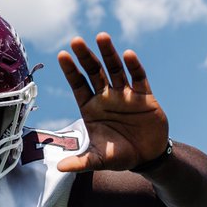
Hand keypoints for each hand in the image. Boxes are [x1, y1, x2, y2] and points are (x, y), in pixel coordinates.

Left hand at [56, 33, 168, 171]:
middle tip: (76, 40)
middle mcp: (106, 96)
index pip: (78, 85)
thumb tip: (60, 169)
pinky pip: (138, 77)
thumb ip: (81, 163)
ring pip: (115, 68)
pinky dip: (134, 66)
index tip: (62, 55)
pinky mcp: (144, 95)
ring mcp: (124, 93)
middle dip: (85, 56)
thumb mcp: (98, 160)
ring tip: (101, 36)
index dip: (71, 71)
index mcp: (91, 107)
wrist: (147, 157)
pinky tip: (128, 55)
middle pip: (94, 71)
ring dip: (108, 53)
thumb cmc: (119, 156)